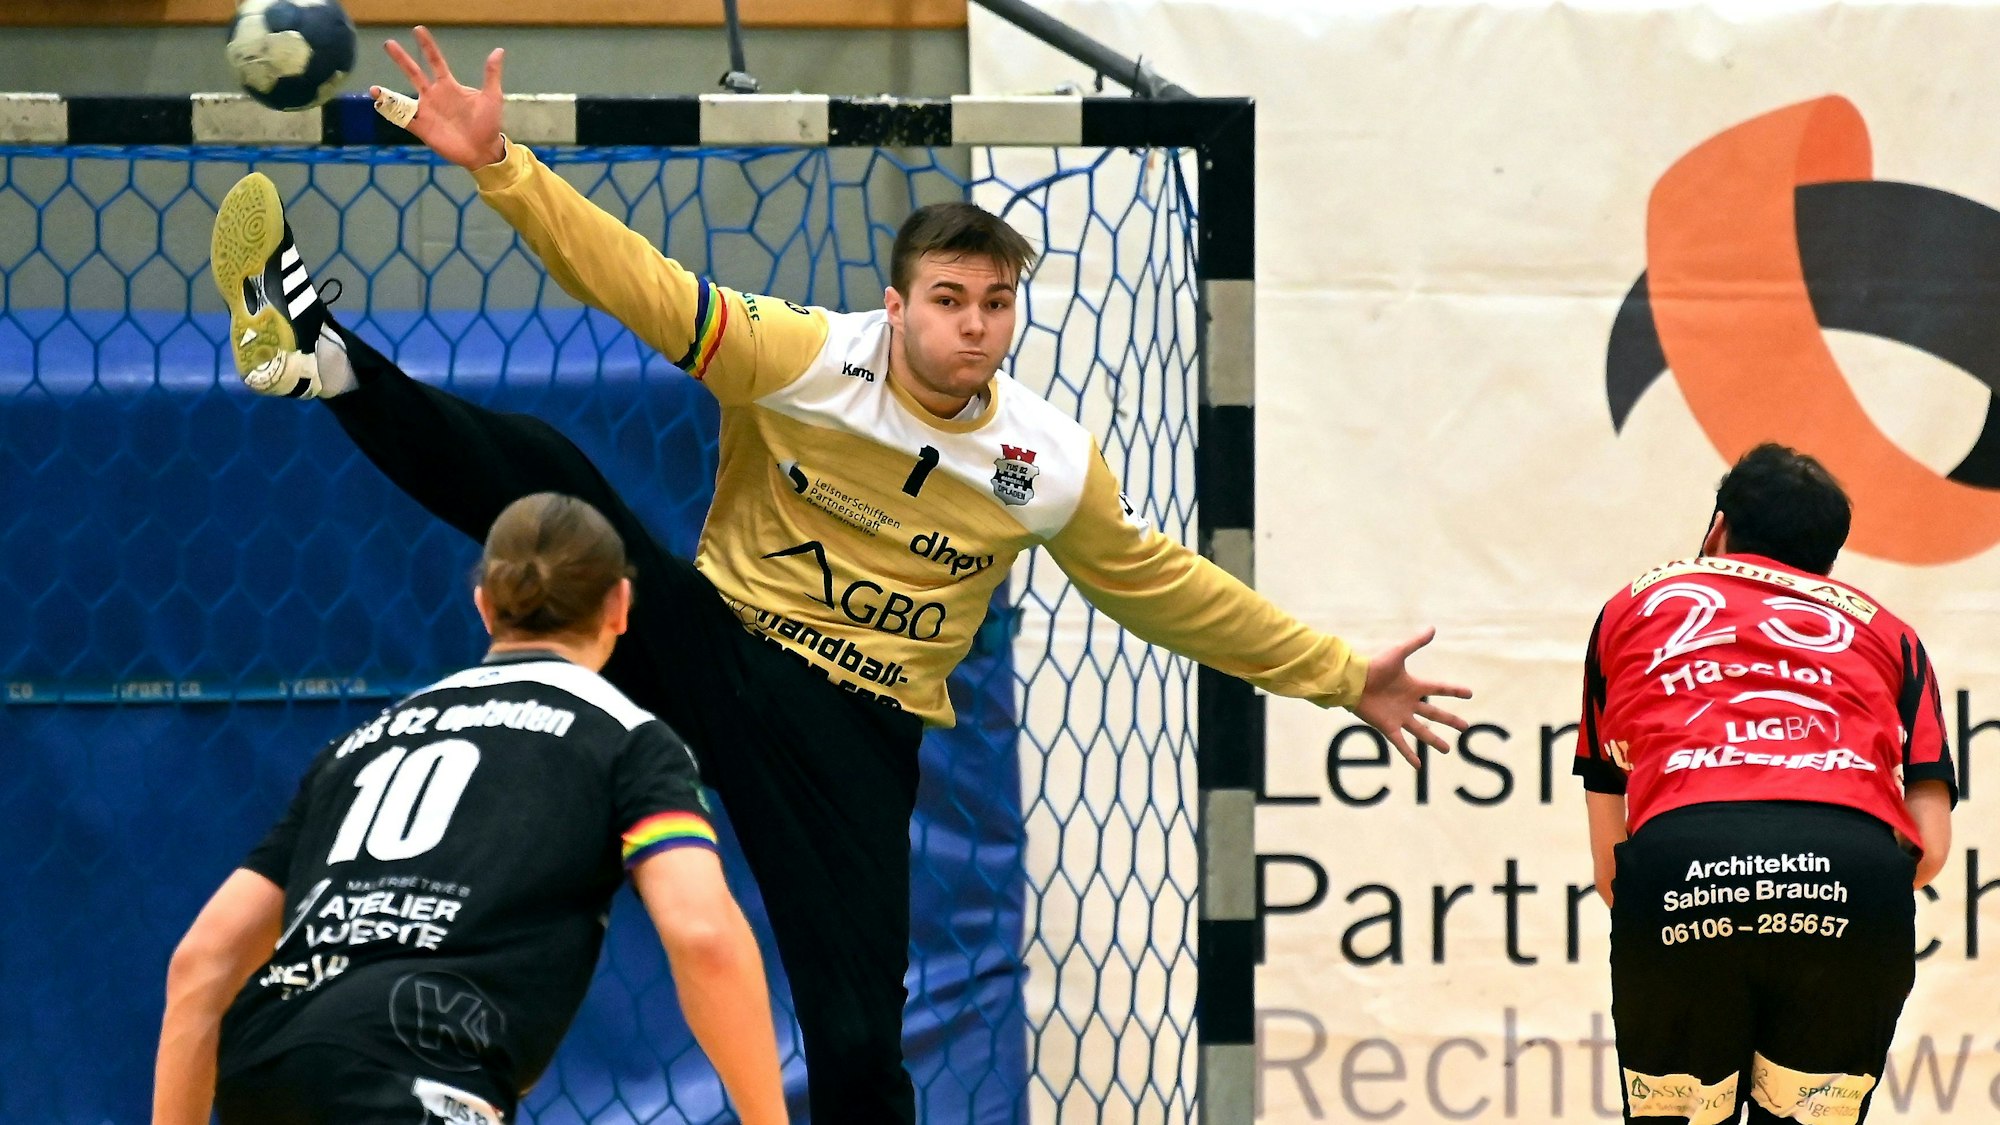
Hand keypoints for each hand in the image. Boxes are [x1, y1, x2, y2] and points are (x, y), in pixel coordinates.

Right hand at [375, 26, 506, 170]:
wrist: (484, 150)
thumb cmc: (488, 123)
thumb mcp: (492, 97)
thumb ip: (491, 74)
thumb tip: (499, 51)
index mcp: (448, 86)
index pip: (435, 62)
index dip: (427, 47)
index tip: (418, 30)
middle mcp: (434, 96)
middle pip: (414, 74)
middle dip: (401, 59)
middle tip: (389, 43)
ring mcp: (426, 111)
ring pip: (403, 98)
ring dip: (387, 94)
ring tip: (373, 88)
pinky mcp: (423, 128)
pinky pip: (403, 119)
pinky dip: (391, 114)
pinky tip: (379, 108)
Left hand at [1349, 627, 1471, 767]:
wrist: (1353, 681)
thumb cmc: (1374, 666)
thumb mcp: (1398, 653)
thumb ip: (1415, 643)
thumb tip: (1432, 628)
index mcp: (1413, 686)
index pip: (1439, 689)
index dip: (1454, 691)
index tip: (1469, 694)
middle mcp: (1408, 703)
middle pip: (1434, 714)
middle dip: (1450, 720)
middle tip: (1465, 728)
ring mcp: (1399, 716)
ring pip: (1421, 731)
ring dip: (1434, 741)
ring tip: (1447, 750)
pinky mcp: (1387, 727)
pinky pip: (1401, 743)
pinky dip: (1409, 754)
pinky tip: (1418, 766)